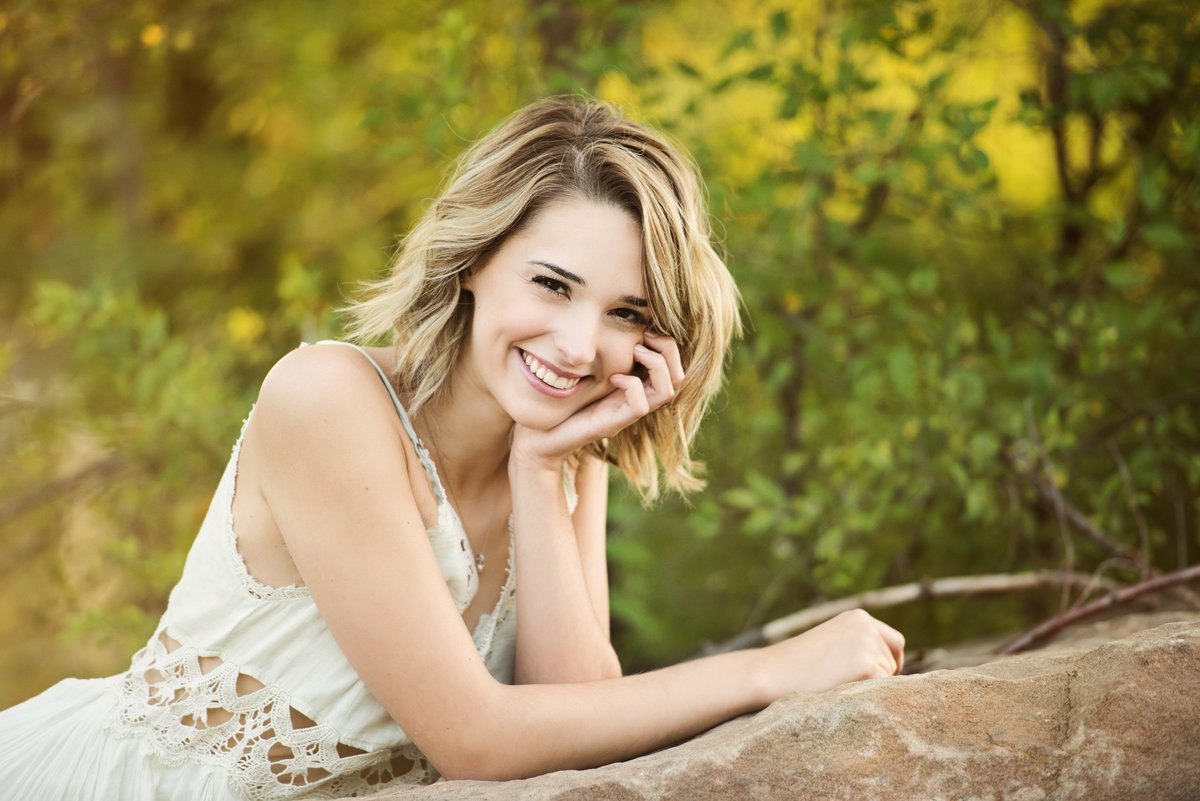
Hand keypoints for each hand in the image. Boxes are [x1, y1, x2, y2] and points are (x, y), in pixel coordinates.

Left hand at [510, 332, 684, 470]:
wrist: (538, 437)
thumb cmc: (558, 400)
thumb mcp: (583, 368)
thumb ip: (599, 351)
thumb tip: (609, 319)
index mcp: (634, 385)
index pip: (672, 366)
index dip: (667, 344)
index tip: (647, 327)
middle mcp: (636, 400)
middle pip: (678, 377)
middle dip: (668, 350)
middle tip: (646, 335)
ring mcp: (626, 413)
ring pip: (667, 391)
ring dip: (655, 365)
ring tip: (635, 350)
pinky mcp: (613, 424)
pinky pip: (639, 406)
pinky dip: (631, 385)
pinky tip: (613, 377)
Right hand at [756, 609, 904, 701]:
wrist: (773, 673)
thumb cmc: (797, 665)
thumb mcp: (830, 641)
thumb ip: (856, 644)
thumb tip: (890, 667)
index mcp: (859, 617)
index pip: (894, 642)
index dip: (888, 662)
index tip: (874, 678)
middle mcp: (868, 626)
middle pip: (894, 661)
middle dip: (880, 676)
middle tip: (850, 687)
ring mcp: (869, 645)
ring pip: (889, 678)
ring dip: (871, 687)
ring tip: (838, 688)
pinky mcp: (869, 667)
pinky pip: (882, 691)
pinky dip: (867, 698)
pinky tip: (842, 694)